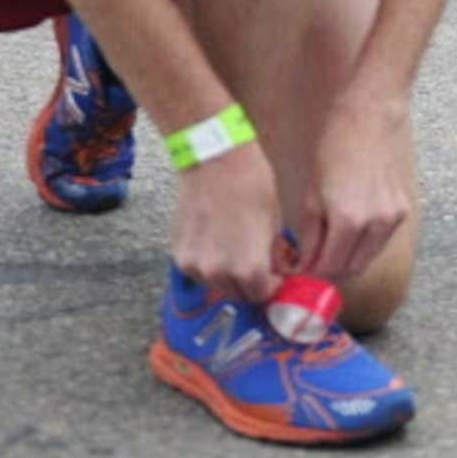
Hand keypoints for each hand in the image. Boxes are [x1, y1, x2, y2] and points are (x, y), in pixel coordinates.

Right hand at [173, 141, 284, 306]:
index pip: (262, 295)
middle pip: (238, 295)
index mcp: (249, 269)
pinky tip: (218, 246)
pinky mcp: (179, 257)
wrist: (216, 162)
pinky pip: (198, 272)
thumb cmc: (252, 186)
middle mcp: (219, 274)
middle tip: (257, 266)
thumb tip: (276, 273)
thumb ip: (274, 257)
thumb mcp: (275, 224)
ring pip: (217, 286)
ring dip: (229, 277)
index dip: (271, 286)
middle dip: (251, 284)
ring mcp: (196, 267)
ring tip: (236, 253)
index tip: (274, 277)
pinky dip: (210, 266)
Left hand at [297, 92, 415, 288]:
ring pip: (367, 258)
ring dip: (345, 260)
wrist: (368, 116)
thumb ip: (308, 235)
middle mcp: (376, 224)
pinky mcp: (402, 209)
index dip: (308, 274)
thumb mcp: (311, 194)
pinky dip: (361, 245)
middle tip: (307, 264)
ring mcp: (393, 217)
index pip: (327, 267)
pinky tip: (345, 232)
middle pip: (350, 270)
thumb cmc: (335, 146)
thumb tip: (303, 261)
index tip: (294, 270)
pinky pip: (379, 241)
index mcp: (348, 220)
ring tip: (324, 249)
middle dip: (326, 271)